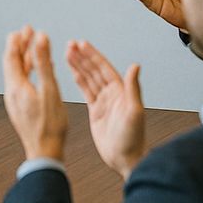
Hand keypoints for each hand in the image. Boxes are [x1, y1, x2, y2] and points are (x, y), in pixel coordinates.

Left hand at [2, 26, 67, 161]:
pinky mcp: (20, 108)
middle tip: (28, 33)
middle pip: (12, 63)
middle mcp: (11, 93)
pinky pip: (21, 83)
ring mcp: (15, 101)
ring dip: (24, 59)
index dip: (18, 40)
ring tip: (33, 47)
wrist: (45, 153)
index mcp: (16, 87)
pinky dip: (28, 72)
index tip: (25, 29)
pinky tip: (39, 71)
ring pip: (17, 73)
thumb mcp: (50, 90)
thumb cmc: (50, 126)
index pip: (11, 56)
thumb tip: (40, 39)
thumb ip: (44, 62)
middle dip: (20, 46)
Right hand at [66, 40, 145, 178]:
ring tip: (67, 53)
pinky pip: (86, 92)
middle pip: (94, 70)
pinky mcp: (95, 111)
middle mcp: (112, 94)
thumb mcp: (134, 111)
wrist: (125, 159)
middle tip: (70, 45)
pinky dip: (79, 81)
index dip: (92, 56)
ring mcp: (103, 102)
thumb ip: (133, 88)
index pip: (103, 68)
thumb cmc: (133, 138)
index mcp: (120, 91)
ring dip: (79, 66)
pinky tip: (72, 72)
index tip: (82, 44)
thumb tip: (135, 66)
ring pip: (88, 79)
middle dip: (82, 57)